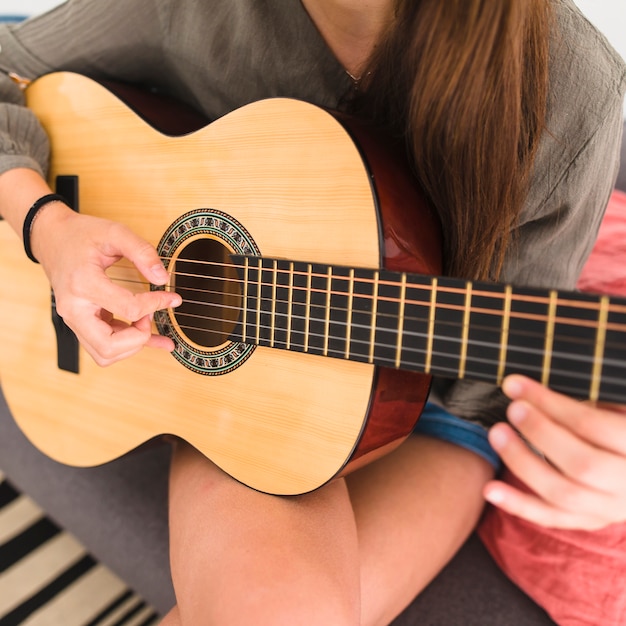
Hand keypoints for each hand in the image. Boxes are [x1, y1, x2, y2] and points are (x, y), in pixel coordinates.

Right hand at [32, 201, 181, 366]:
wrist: (53, 238)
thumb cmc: (81, 235)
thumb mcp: (114, 232)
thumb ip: (141, 252)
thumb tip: (162, 278)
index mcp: (83, 284)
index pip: (128, 309)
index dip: (156, 304)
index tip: (171, 297)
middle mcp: (74, 308)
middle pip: (109, 346)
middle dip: (139, 337)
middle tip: (150, 317)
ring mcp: (74, 320)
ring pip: (105, 355)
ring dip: (132, 345)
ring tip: (145, 322)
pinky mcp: (80, 324)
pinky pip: (103, 348)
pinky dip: (127, 347)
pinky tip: (150, 338)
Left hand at [484, 375, 625, 529]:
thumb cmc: (619, 425)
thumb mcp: (616, 408)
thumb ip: (589, 403)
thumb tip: (536, 391)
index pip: (593, 426)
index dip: (551, 403)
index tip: (516, 385)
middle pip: (581, 463)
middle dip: (540, 433)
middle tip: (512, 410)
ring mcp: (609, 507)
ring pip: (562, 493)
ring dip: (523, 462)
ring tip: (497, 434)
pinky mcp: (587, 519)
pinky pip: (550, 517)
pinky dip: (517, 504)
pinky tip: (489, 489)